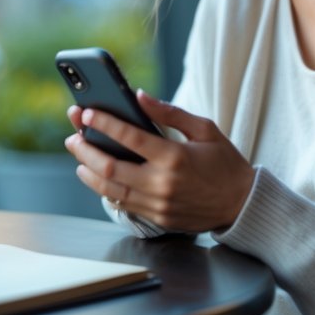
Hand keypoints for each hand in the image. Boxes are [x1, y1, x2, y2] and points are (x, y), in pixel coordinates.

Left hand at [64, 92, 255, 232]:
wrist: (242, 204)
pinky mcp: (157, 218)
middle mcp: (162, 182)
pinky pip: (123, 204)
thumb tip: (140, 97)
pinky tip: (100, 179)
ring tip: (79, 160)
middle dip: (85, 150)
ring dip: (89, 173)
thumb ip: (170, 113)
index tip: (87, 113)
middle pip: (110, 166)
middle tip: (73, 138)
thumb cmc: (226, 163)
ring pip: (110, 189)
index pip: (129, 136)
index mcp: (174, 156)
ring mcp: (158, 203)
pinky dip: (107, 191)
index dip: (103, 123)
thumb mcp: (205, 129)